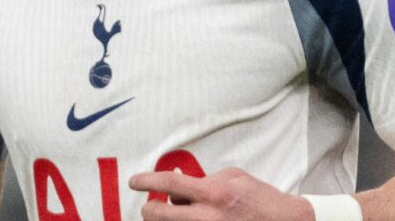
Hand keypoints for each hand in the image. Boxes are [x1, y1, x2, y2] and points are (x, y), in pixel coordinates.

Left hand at [129, 167, 313, 220]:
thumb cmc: (260, 199)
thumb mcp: (234, 178)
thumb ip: (205, 179)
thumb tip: (178, 183)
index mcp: (213, 193)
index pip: (169, 184)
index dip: (147, 181)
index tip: (134, 181)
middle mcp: (208, 217)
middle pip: (159, 215)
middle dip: (148, 210)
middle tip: (149, 205)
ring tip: (175, 214)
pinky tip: (188, 219)